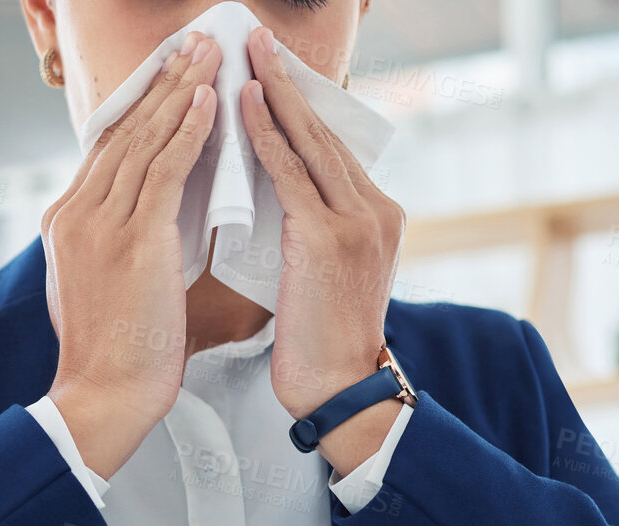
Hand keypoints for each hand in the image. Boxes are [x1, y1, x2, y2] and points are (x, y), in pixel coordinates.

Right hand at [41, 32, 221, 481]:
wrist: (103, 397)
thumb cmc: (115, 355)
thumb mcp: (105, 286)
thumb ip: (119, 245)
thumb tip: (152, 224)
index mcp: (67, 221)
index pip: (107, 147)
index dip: (142, 105)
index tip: (170, 73)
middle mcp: (76, 213)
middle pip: (124, 130)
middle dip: (162, 82)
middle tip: (193, 41)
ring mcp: (99, 225)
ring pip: (144, 141)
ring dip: (181, 92)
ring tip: (208, 54)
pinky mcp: (131, 241)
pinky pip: (163, 172)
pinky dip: (187, 133)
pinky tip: (210, 103)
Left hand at [241, 26, 407, 471]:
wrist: (337, 392)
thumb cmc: (318, 345)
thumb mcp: (322, 276)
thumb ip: (309, 232)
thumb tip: (276, 202)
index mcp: (376, 216)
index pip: (332, 149)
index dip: (299, 107)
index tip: (272, 72)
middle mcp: (374, 210)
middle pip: (324, 131)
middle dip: (288, 81)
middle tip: (256, 39)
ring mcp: (356, 221)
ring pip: (309, 142)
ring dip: (274, 92)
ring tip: (245, 54)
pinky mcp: (328, 238)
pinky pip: (289, 173)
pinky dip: (264, 135)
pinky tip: (241, 105)